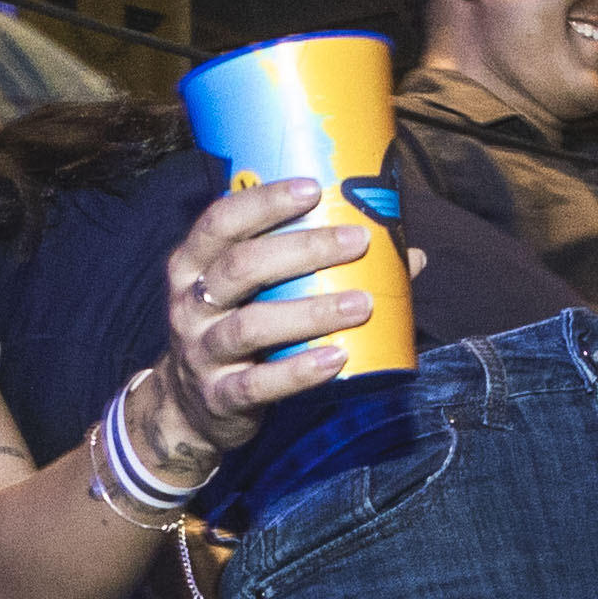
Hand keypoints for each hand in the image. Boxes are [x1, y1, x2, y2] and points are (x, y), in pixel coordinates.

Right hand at [146, 176, 376, 458]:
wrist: (191, 409)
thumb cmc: (236, 331)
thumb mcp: (252, 293)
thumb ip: (310, 267)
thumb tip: (408, 255)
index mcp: (194, 264)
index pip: (221, 221)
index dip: (265, 202)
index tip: (314, 189)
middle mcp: (189, 304)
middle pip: (242, 266)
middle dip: (304, 249)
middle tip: (357, 241)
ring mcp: (201, 352)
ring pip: (251, 326)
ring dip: (311, 311)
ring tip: (362, 303)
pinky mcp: (219, 396)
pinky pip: (258, 384)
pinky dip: (299, 371)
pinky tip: (336, 358)